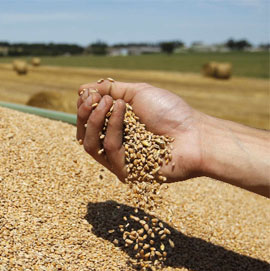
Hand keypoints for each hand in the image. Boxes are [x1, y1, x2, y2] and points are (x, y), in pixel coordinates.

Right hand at [76, 80, 202, 182]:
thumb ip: (111, 90)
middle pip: (84, 135)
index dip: (83, 107)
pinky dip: (113, 126)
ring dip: (95, 120)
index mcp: (115, 130)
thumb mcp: (138, 93)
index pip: (87, 122)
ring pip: (90, 144)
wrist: (196, 133)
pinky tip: (122, 110)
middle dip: (84, 113)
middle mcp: (114, 146)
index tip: (88, 93)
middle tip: (94, 98)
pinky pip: (110, 149)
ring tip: (109, 102)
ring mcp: (118, 161)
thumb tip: (82, 88)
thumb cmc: (172, 112)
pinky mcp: (126, 172)